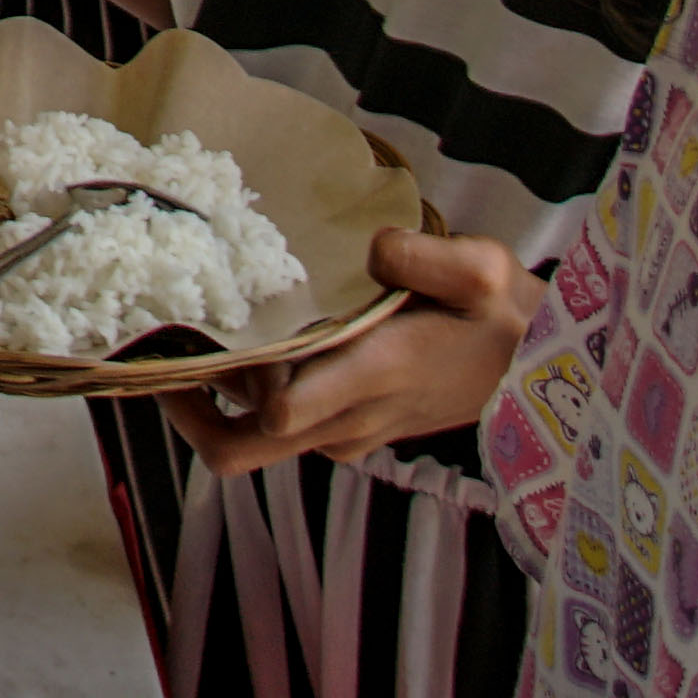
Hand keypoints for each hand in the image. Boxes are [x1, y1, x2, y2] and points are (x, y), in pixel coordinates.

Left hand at [168, 228, 531, 475]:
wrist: (540, 375)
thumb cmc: (505, 320)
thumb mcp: (481, 272)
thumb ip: (424, 256)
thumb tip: (372, 247)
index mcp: (372, 380)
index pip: (280, 414)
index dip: (237, 381)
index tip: (218, 329)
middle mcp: (347, 420)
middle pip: (241, 450)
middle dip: (187, 414)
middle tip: (157, 356)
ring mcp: (344, 435)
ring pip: (256, 444)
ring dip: (217, 403)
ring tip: (193, 338)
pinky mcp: (348, 433)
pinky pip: (283, 432)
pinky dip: (254, 401)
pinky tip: (249, 346)